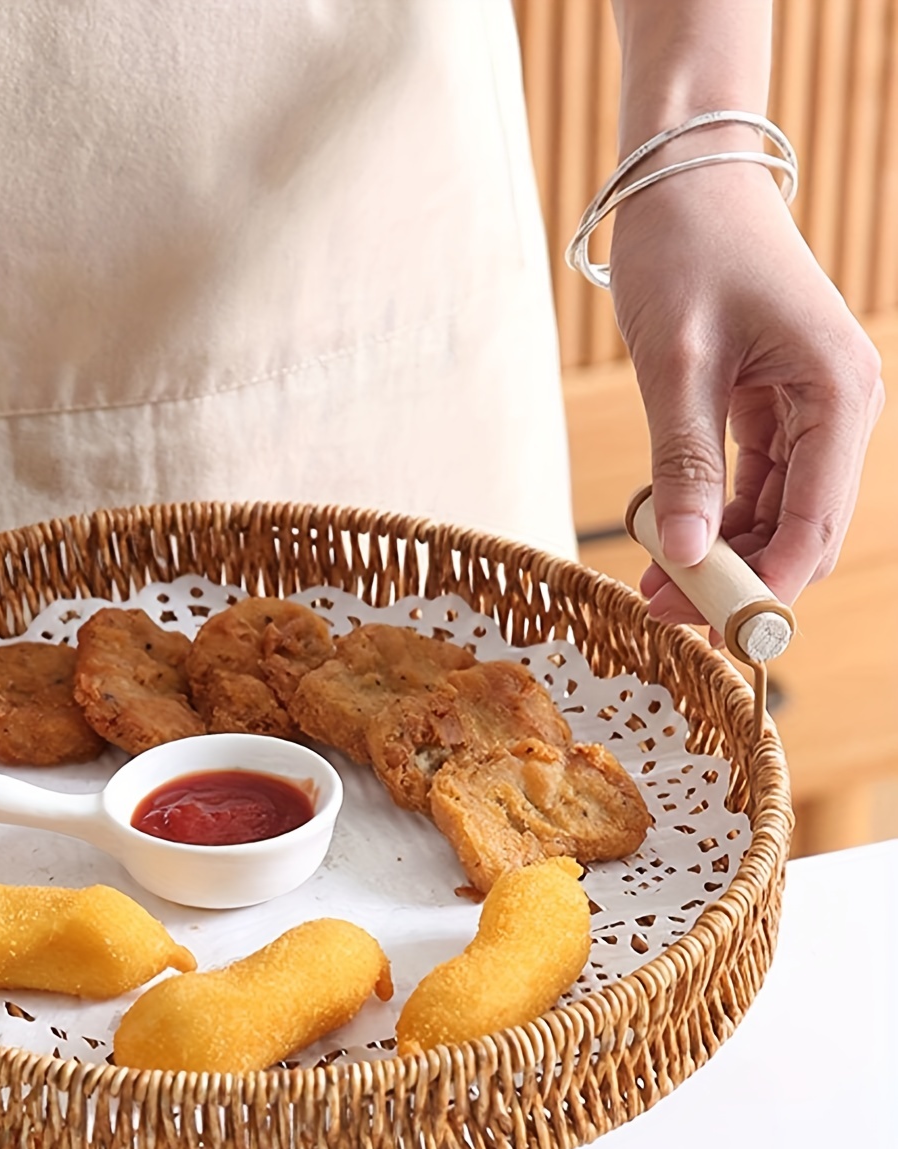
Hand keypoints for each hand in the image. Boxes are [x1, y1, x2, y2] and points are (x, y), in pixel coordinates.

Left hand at [608, 158, 883, 622]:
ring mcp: (814, 410)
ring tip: (651, 589)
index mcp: (838, 393)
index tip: (706, 631)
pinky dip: (714, 519)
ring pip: (777, 516)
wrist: (688, 174)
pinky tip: (664, 542)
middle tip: (662, 615)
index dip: (763, 588)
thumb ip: (684, 461)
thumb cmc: (685, 249)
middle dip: (737, 579)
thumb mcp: (676, 362)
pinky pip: (757, 487)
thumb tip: (681, 555)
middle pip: (802, 530)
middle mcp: (841, 407)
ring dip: (721, 556)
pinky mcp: (780, 409)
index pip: (813, 524)